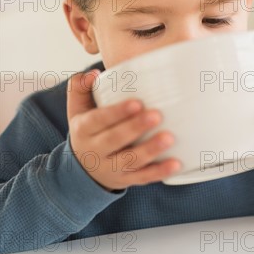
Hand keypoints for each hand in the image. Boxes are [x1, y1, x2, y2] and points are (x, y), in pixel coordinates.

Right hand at [67, 69, 180, 190]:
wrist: (83, 169)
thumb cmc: (88, 130)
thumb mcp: (76, 109)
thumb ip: (80, 86)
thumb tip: (95, 74)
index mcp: (83, 129)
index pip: (98, 120)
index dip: (117, 112)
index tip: (137, 102)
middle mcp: (95, 150)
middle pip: (114, 140)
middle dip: (136, 128)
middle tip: (157, 115)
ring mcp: (110, 168)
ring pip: (130, 161)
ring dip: (150, 150)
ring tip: (169, 138)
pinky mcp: (125, 179)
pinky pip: (143, 177)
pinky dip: (160, 172)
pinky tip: (176, 164)